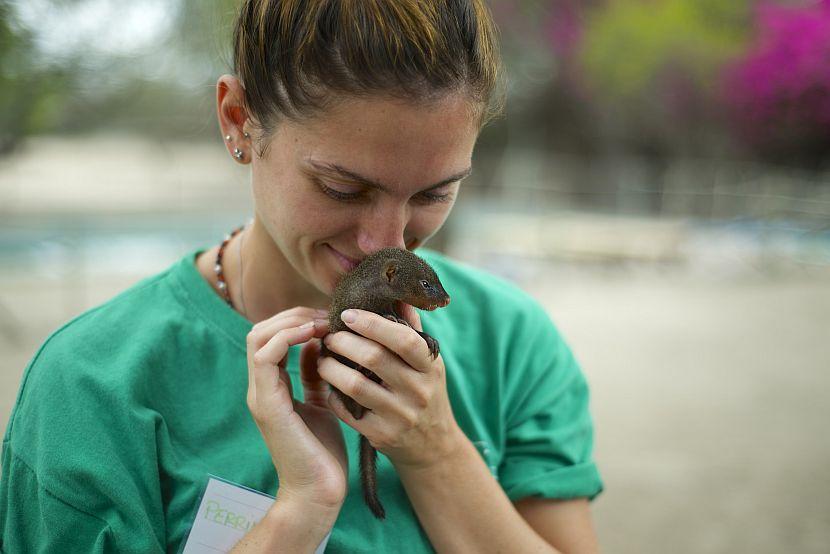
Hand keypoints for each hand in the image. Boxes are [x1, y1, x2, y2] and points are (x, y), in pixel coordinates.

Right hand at [246, 307, 347, 509]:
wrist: (318, 491)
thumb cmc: (323, 452)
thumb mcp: (321, 403)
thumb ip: (314, 375)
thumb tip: (318, 343)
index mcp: (273, 387)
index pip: (272, 336)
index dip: (298, 320)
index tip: (330, 318)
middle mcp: (261, 388)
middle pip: (262, 330)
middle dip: (295, 315)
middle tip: (328, 315)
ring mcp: (260, 395)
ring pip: (259, 337)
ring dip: (292, 322)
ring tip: (322, 322)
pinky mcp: (267, 404)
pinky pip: (266, 357)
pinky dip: (287, 338)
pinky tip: (314, 335)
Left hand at [318, 305, 464, 471]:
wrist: (433, 446)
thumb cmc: (426, 393)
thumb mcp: (429, 365)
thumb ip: (413, 331)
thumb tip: (399, 296)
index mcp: (430, 366)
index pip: (403, 339)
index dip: (373, 324)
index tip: (347, 314)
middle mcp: (418, 391)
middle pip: (373, 358)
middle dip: (344, 342)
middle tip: (329, 336)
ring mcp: (400, 415)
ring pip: (355, 385)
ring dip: (330, 367)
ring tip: (322, 358)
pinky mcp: (382, 435)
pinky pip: (347, 411)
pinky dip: (332, 396)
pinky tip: (328, 386)